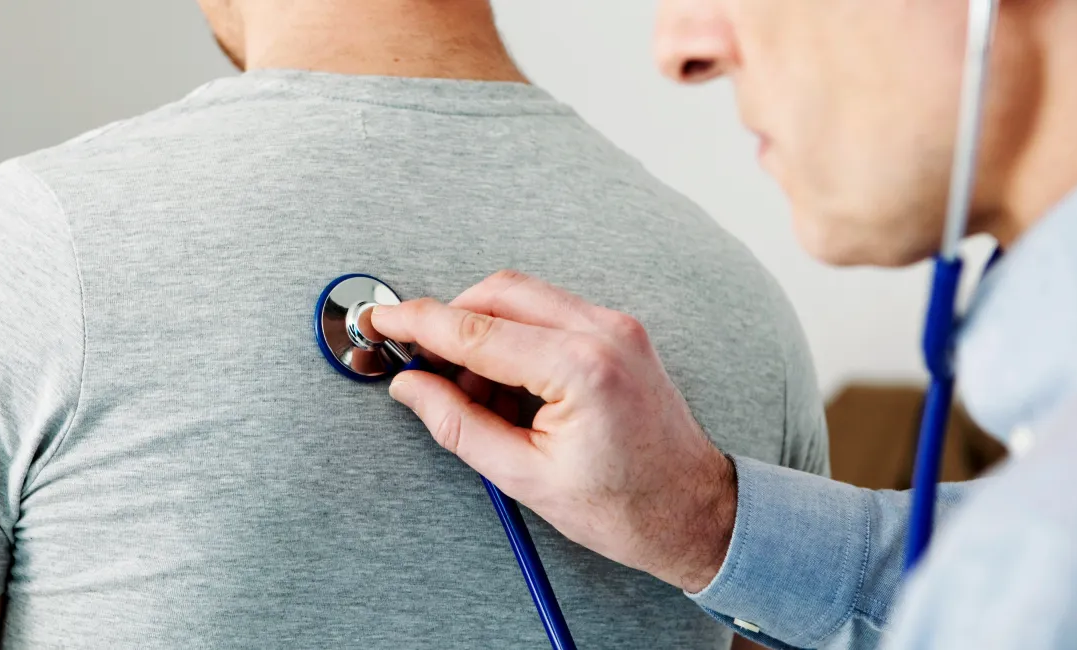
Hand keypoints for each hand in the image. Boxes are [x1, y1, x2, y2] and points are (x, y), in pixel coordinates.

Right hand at [370, 270, 737, 591]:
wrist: (695, 513)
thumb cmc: (626, 508)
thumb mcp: (525, 477)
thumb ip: (458, 424)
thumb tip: (410, 387)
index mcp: (581, 369)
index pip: (475, 330)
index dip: (417, 324)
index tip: (381, 321)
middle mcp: (604, 332)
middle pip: (498, 293)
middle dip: (450, 323)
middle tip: (421, 366)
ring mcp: (617, 326)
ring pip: (522, 298)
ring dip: (483, 334)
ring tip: (477, 400)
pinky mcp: (620, 332)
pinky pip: (549, 314)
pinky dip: (515, 340)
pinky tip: (510, 392)